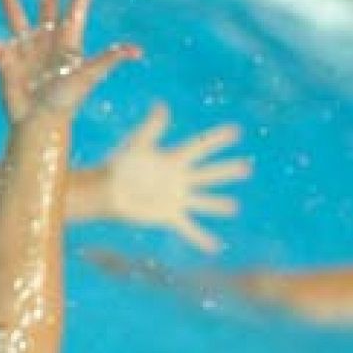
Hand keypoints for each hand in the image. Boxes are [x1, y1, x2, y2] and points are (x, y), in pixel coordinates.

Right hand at [0, 0, 139, 121]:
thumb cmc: (66, 102)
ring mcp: (25, 48)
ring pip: (16, 15)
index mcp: (69, 38)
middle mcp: (47, 38)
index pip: (77, 2)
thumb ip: (109, 59)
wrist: (38, 124)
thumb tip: (136, 51)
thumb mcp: (88, 76)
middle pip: (49, 2)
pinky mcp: (3, 60)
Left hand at [99, 103, 249, 252]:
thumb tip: (161, 105)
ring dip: (218, 205)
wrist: (105, 191)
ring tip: (234, 207)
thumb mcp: (138, 144)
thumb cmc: (120, 164)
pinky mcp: (168, 215)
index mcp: (174, 159)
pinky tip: (214, 247)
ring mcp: (176, 198)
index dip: (217, 139)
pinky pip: (188, 228)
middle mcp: (179, 178)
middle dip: (227, 171)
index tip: (236, 131)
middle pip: (208, 174)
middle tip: (247, 168)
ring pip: (203, 201)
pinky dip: (201, 238)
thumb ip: (152, 127)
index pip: (200, 147)